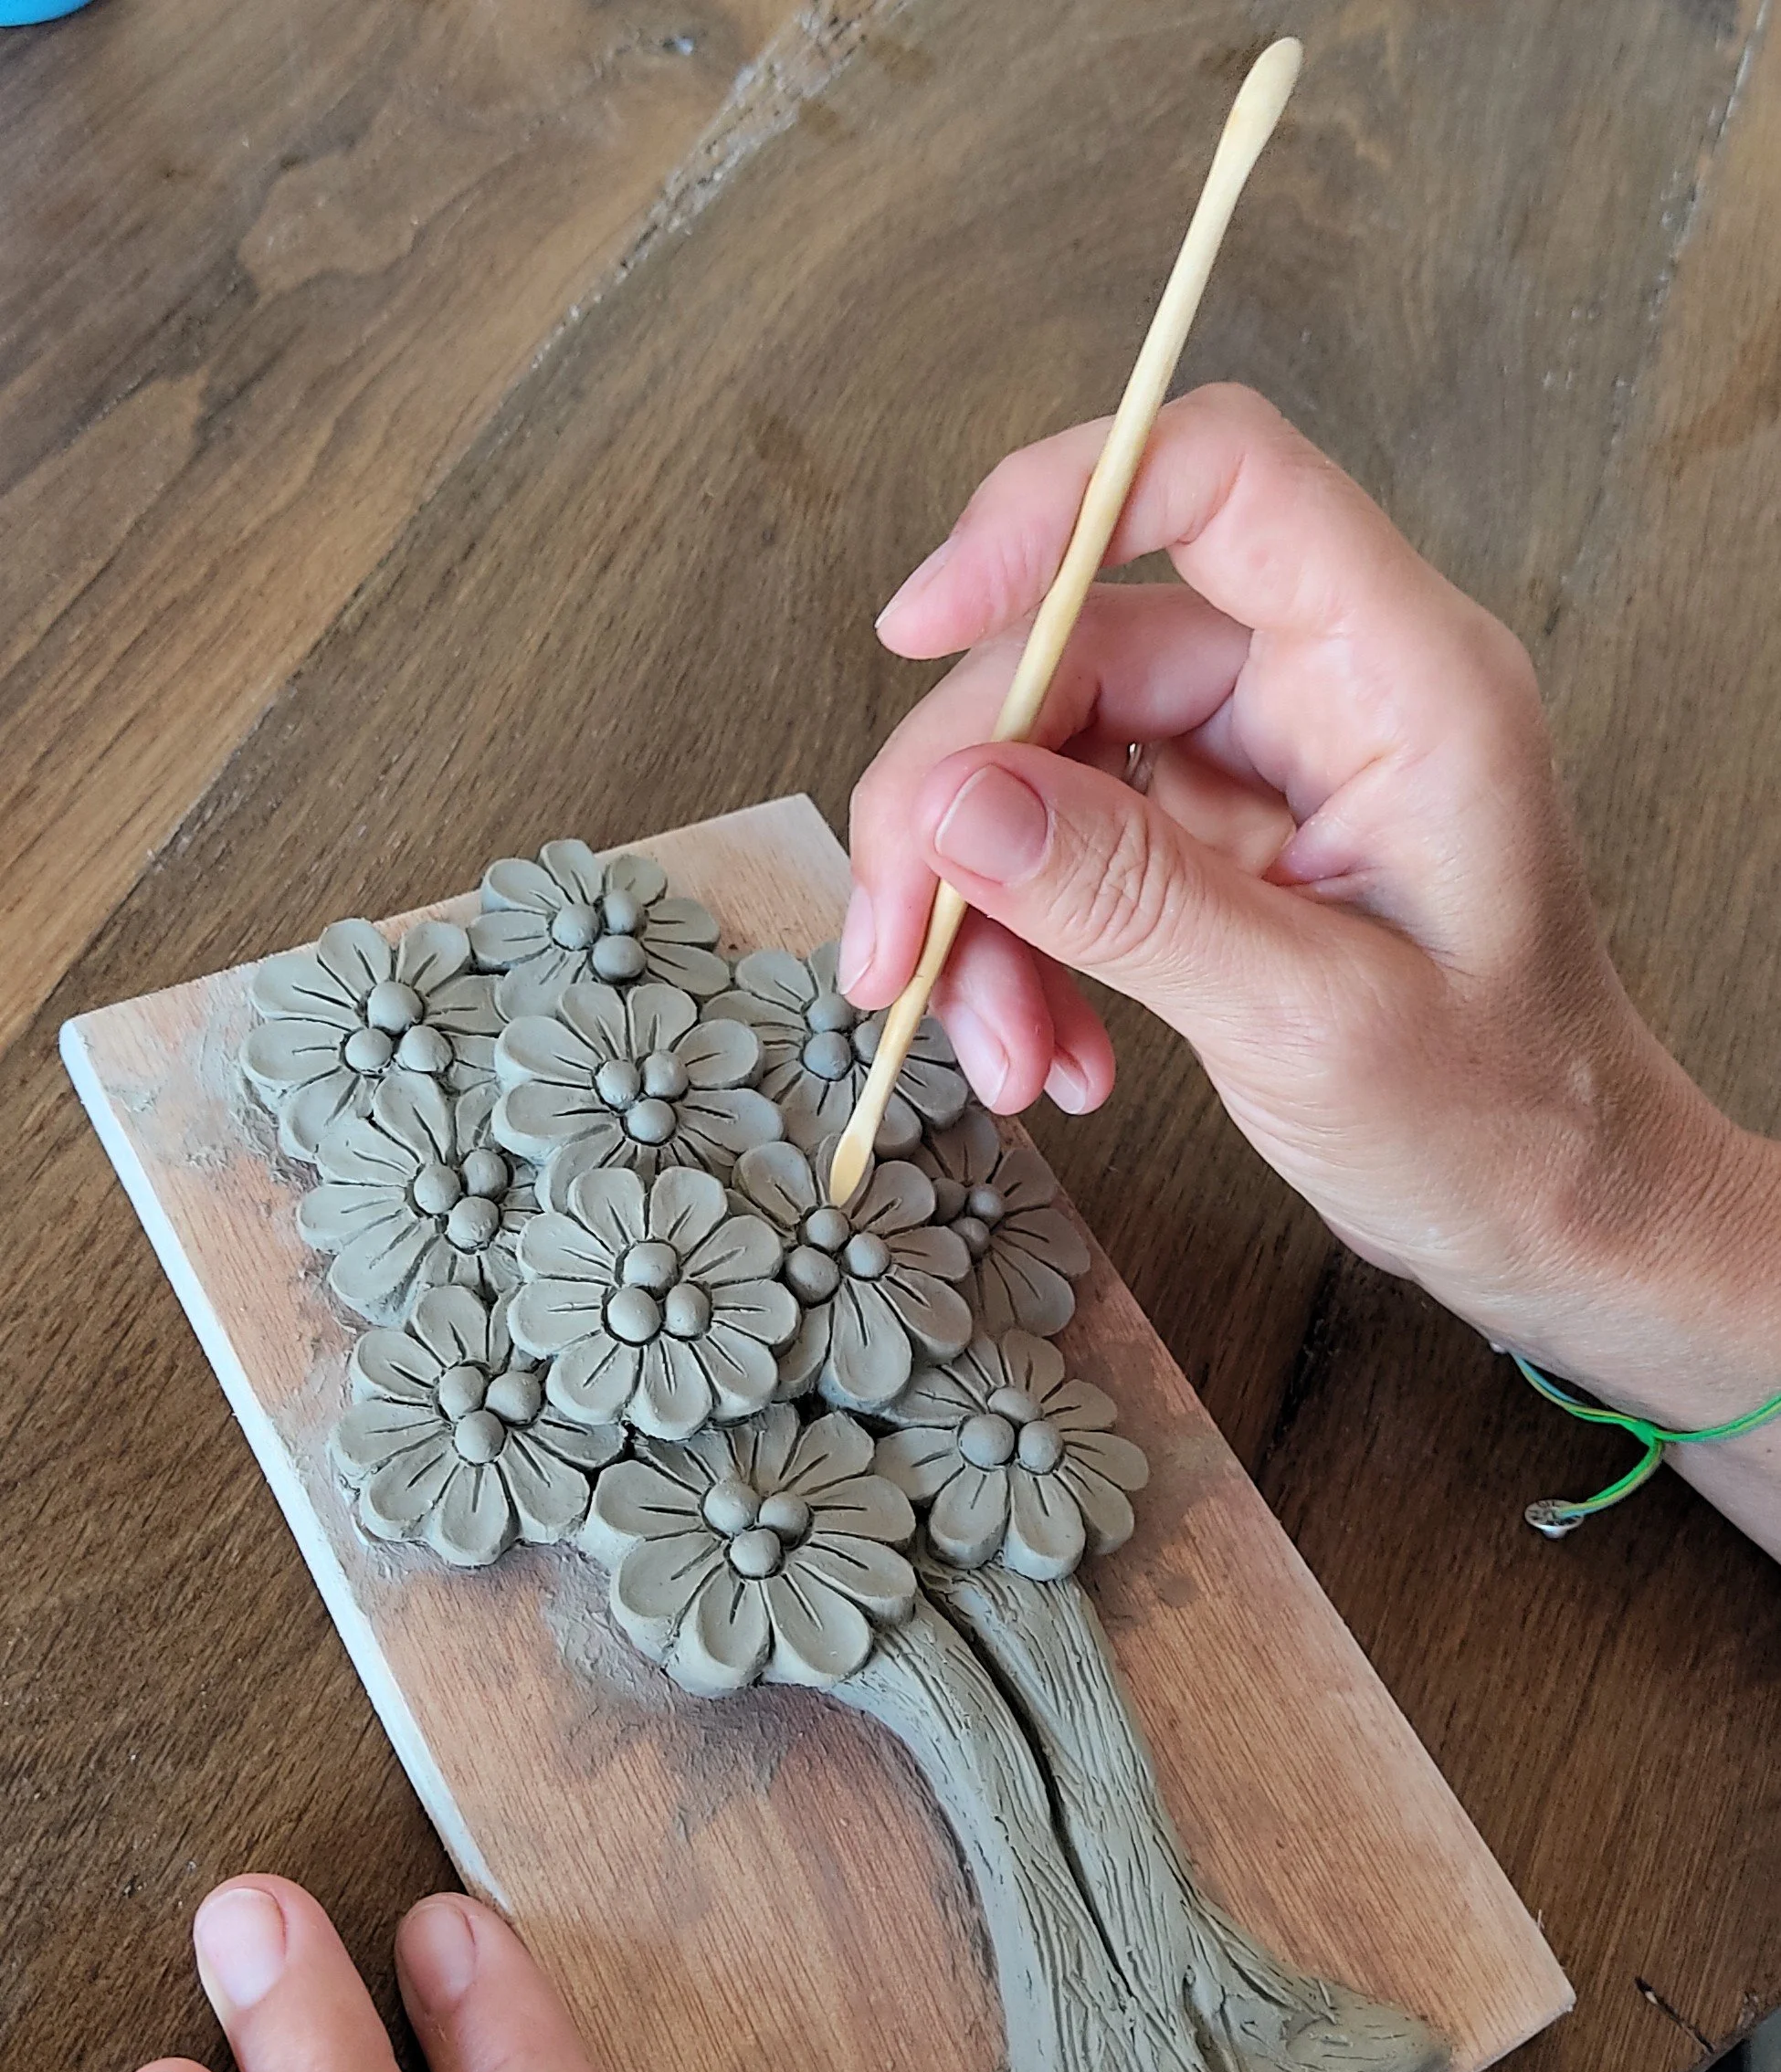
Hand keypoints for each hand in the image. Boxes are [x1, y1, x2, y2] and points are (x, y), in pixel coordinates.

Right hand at [847, 383, 1780, 1521]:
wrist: (1549, 1212)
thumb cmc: (1499, 1119)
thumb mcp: (1311, 1020)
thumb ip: (1129, 900)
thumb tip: (951, 802)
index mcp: (1402, 675)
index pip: (1216, 479)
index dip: (1049, 513)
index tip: (915, 624)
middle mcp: (1325, 687)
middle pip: (1076, 650)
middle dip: (957, 807)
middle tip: (893, 951)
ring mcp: (1262, 764)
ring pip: (1045, 762)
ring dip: (979, 911)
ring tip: (1000, 1056)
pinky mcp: (1215, 841)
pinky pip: (1065, 851)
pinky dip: (1024, 952)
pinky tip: (1049, 1055)